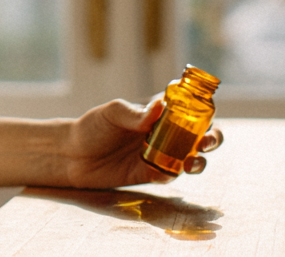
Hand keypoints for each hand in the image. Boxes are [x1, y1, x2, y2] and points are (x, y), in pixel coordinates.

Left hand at [61, 98, 223, 188]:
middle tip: (206, 142)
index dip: (204, 111)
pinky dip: (174, 174)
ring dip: (199, 160)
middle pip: (199, 135)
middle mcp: (164, 133)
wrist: (72, 155)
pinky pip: (169, 176)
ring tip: (194, 162)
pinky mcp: (150, 174)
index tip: (208, 114)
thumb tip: (159, 108)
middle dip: (212, 138)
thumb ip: (135, 114)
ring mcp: (159, 154)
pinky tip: (171, 172)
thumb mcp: (112, 113)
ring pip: (190, 157)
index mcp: (158, 112)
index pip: (190, 108)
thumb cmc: (92, 126)